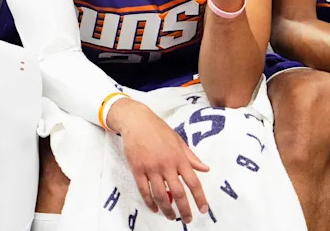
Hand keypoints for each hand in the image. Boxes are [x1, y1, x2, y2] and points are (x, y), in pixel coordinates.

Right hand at [107, 99, 209, 223]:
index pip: (194, 183)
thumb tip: (205, 169)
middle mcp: (166, 165)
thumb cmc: (158, 129)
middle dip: (185, 210)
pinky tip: (154, 208)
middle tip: (187, 220)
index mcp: (179, 158)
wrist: (136, 120)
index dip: (200, 198)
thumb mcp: (178, 140)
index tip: (203, 210)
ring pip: (160, 195)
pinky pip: (144, 190)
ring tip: (171, 217)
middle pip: (178, 193)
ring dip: (167, 209)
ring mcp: (151, 168)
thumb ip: (191, 157)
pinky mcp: (137, 169)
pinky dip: (149, 202)